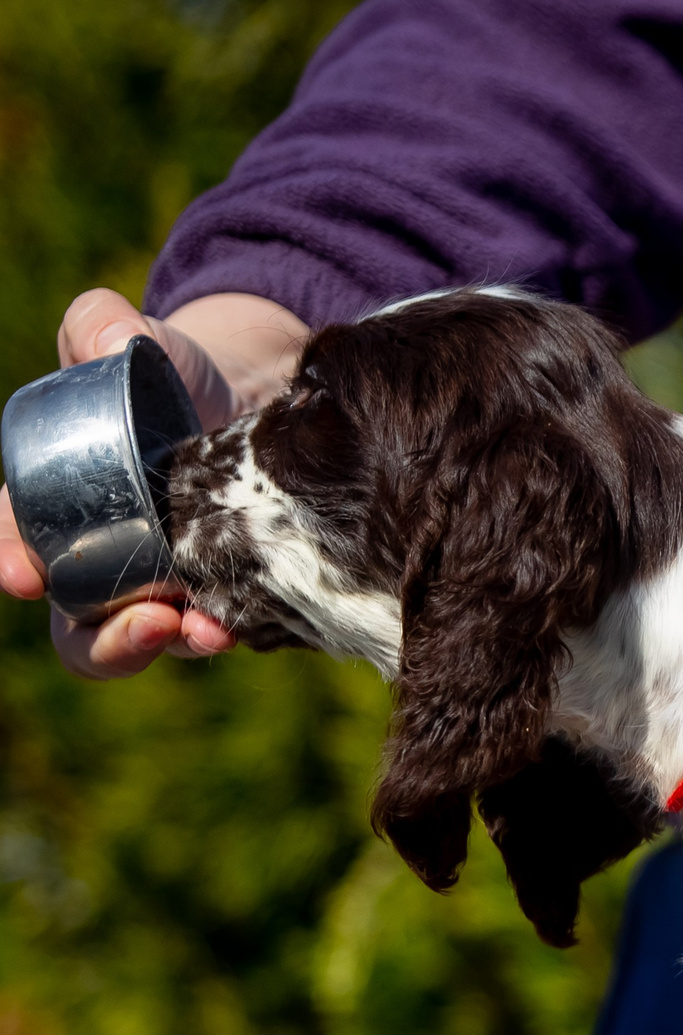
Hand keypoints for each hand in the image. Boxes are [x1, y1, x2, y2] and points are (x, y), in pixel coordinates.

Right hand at [1, 289, 308, 677]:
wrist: (245, 393)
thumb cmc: (166, 371)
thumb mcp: (131, 342)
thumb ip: (100, 327)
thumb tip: (110, 333)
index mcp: (56, 506)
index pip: (20, 544)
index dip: (14, 562)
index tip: (23, 575)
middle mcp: (103, 559)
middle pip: (81, 626)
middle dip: (105, 639)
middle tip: (146, 620)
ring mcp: (164, 585)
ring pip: (148, 641)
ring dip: (171, 645)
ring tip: (205, 632)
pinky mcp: (222, 596)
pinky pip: (213, 632)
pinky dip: (224, 636)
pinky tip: (242, 629)